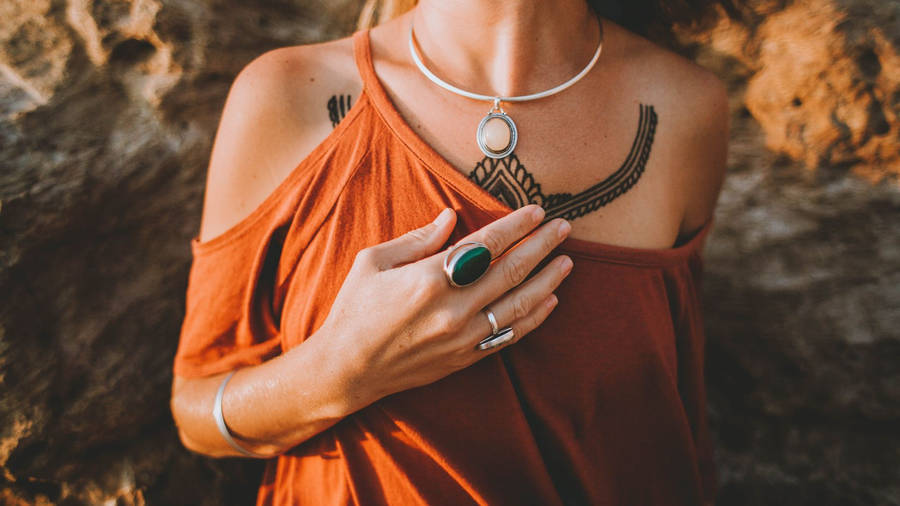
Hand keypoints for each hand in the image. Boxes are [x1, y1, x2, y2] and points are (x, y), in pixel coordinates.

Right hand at [315, 205, 572, 407]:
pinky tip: (549, 301)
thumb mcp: (374, 262)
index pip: (486, 245)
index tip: (537, 211)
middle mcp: (452, 309)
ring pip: (519, 305)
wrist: (346, 369)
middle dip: (542, 246)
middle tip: (564, 228)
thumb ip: (418, 238)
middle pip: (511, 271)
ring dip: (548, 281)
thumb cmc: (354, 310)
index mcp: (429, 279)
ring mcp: (462, 337)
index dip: (515, 226)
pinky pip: (509, 336)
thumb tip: (452, 216)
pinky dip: (534, 318)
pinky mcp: (465, 358)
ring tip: (567, 262)